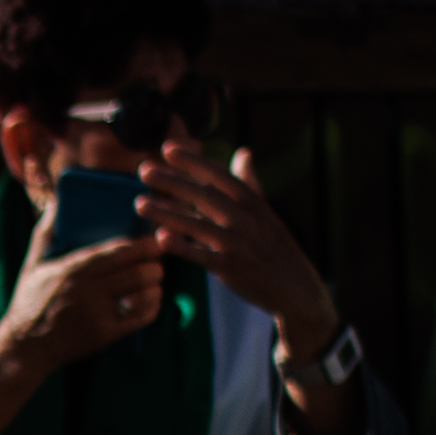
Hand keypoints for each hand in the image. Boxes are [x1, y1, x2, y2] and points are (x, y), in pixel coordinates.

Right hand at [0, 220, 173, 378]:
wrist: (23, 347)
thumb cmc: (29, 303)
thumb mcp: (32, 265)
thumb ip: (45, 233)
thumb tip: (55, 203)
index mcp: (73, 268)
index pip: (119, 251)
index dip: (144, 244)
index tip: (155, 240)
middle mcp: (87, 290)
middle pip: (139, 271)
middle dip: (155, 265)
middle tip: (157, 263)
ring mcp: (97, 314)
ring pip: (143, 294)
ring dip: (155, 287)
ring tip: (154, 283)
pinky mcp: (104, 335)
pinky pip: (140, 318)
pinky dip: (152, 308)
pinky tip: (151, 302)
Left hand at [141, 144, 333, 341]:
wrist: (295, 286)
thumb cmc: (274, 245)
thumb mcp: (265, 211)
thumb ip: (249, 182)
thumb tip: (244, 152)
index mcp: (253, 202)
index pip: (220, 175)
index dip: (194, 161)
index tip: (167, 148)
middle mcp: (246, 219)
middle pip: (205, 196)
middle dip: (174, 182)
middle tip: (143, 170)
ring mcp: (239, 244)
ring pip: (198, 225)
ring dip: (167, 213)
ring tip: (140, 203)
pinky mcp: (231, 268)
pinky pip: (202, 256)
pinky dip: (182, 246)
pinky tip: (160, 237)